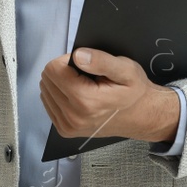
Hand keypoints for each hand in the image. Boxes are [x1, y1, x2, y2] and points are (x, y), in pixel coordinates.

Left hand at [39, 48, 178, 143]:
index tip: (85, 65)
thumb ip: (101, 60)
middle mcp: (73, 117)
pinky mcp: (65, 130)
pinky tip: (77, 96)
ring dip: (61, 84)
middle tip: (86, 76)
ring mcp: (68, 126)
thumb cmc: (134, 92)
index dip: (67, 61)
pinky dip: (59, 96)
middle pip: (47, 80)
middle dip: (63, 72)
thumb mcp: (126, 69)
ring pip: (45, 91)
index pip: (53, 69)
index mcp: (85, 101)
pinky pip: (49, 104)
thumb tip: (77, 56)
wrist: (141, 117)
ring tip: (84, 86)